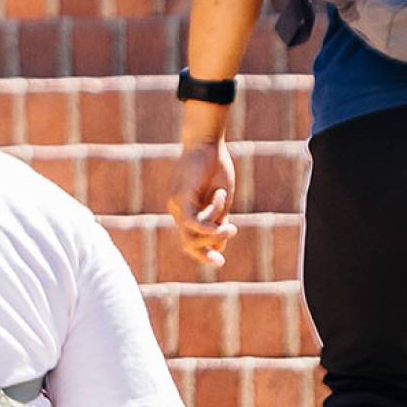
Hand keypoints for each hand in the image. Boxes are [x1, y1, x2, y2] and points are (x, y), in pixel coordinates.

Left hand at [168, 140, 238, 269]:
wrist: (207, 144)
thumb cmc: (216, 169)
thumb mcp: (222, 203)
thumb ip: (219, 223)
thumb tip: (220, 247)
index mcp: (186, 212)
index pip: (190, 242)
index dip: (204, 255)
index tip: (221, 261)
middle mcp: (176, 210)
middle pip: (188, 244)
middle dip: (206, 252)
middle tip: (225, 248)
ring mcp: (175, 205)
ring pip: (192, 235)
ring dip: (214, 234)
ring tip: (231, 227)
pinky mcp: (179, 198)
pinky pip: (192, 222)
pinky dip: (208, 225)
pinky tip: (222, 222)